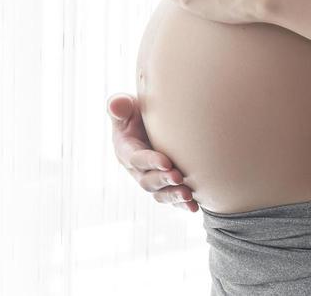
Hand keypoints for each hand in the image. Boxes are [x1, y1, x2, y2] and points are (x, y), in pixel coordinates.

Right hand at [107, 93, 197, 212]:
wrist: (152, 123)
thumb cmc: (138, 112)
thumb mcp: (127, 106)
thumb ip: (120, 105)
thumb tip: (116, 103)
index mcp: (126, 150)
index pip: (136, 158)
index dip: (150, 161)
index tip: (167, 162)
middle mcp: (137, 169)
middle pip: (147, 181)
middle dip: (163, 181)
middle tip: (178, 177)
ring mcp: (152, 179)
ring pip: (160, 194)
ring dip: (173, 196)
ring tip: (188, 195)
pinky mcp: (165, 186)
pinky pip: (172, 200)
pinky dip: (182, 205)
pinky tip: (194, 207)